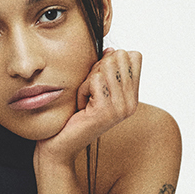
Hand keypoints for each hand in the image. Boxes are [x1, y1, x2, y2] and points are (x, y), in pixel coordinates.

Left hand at [35, 47, 141, 167]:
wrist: (60, 144)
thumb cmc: (74, 114)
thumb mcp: (94, 87)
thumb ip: (106, 69)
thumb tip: (111, 49)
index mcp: (133, 96)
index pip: (134, 56)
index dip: (110, 60)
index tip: (99, 83)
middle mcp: (132, 103)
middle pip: (119, 57)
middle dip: (97, 69)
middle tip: (90, 92)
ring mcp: (120, 108)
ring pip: (105, 67)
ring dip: (87, 80)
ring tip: (85, 100)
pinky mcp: (106, 111)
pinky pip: (93, 80)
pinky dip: (81, 89)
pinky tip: (80, 106)